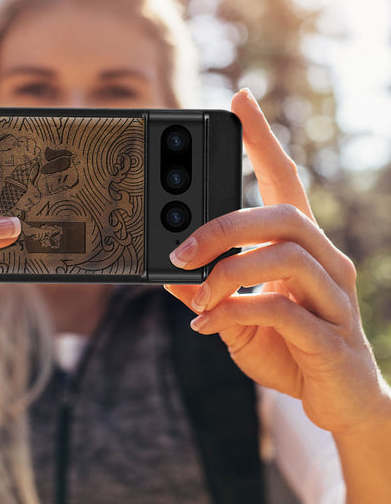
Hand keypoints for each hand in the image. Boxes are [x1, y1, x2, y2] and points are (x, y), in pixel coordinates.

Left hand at [165, 89, 387, 435]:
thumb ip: (205, 290)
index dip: (262, 139)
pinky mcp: (332, 337)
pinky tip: (211, 325)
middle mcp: (325, 261)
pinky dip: (238, 311)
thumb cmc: (287, 346)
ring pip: (286, 255)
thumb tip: (166, 272)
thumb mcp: (235, 313)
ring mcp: (334, 298)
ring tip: (199, 295)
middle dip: (224, 227)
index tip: (239, 101)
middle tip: (180, 251)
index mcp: (300, 246)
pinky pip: (283, 309)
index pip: (284, 179)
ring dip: (228, 272)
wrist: (338, 402)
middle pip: (282, 215)